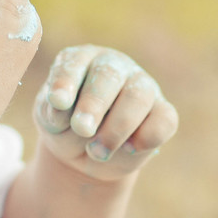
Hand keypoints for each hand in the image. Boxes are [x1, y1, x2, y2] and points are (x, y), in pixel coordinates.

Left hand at [32, 45, 177, 181]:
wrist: (87, 155)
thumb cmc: (66, 129)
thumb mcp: (52, 123)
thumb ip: (55, 114)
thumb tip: (63, 108)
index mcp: (81, 61)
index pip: (74, 63)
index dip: (66, 81)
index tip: (58, 101)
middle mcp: (113, 66)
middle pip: (109, 75)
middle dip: (94, 104)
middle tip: (82, 129)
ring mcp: (142, 86)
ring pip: (139, 96)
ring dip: (118, 126)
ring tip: (97, 152)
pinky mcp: (162, 111)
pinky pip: (165, 120)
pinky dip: (148, 137)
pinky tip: (128, 149)